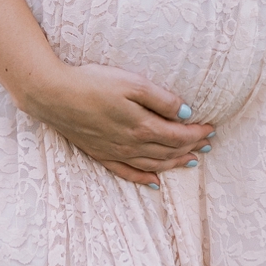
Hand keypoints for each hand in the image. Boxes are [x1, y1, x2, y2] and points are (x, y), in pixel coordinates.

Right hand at [24, 62, 215, 186]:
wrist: (53, 95)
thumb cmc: (93, 83)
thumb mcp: (132, 83)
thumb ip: (161, 100)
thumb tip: (187, 114)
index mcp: (142, 126)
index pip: (179, 135)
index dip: (198, 133)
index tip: (211, 128)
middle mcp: (131, 145)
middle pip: (169, 151)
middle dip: (191, 148)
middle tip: (207, 144)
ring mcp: (115, 152)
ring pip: (153, 164)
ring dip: (175, 164)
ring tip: (191, 161)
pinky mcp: (100, 154)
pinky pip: (127, 173)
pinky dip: (144, 178)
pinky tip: (155, 181)